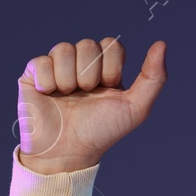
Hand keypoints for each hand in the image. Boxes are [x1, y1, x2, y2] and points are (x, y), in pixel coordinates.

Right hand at [16, 38, 166, 172]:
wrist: (68, 151)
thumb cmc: (102, 131)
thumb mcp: (136, 108)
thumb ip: (154, 77)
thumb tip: (162, 44)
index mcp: (105, 70)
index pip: (112, 45)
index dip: (111, 67)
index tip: (107, 89)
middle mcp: (81, 65)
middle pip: (89, 45)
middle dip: (90, 74)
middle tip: (86, 94)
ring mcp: (57, 68)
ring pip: (65, 49)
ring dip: (69, 79)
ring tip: (67, 97)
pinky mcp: (34, 74)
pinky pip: (42, 61)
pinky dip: (49, 81)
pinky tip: (49, 95)